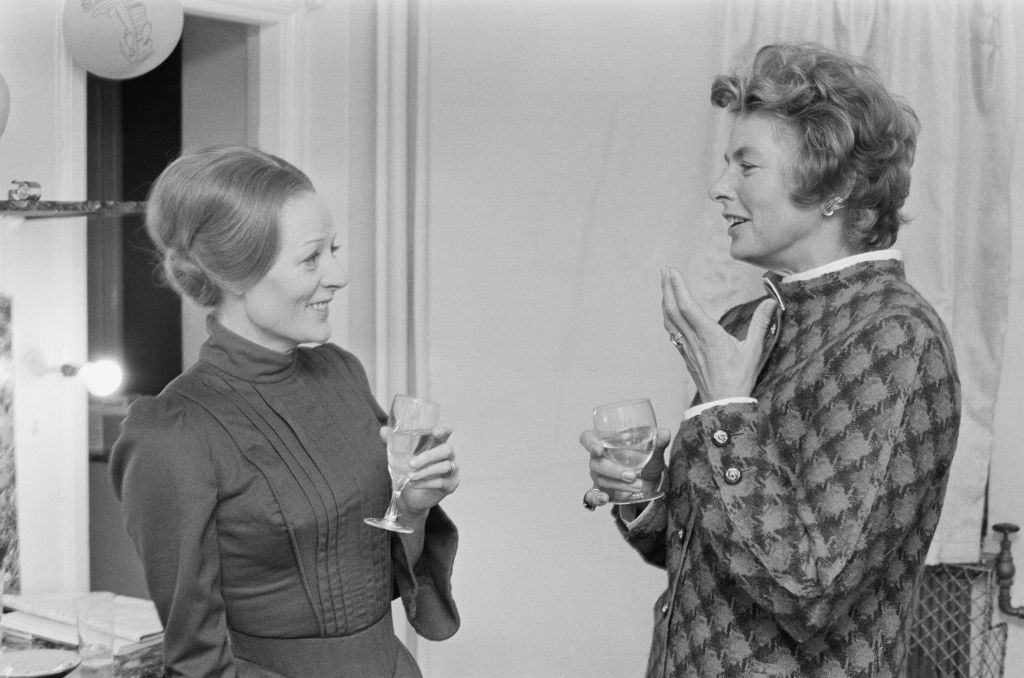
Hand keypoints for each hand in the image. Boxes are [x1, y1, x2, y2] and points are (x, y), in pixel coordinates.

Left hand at [379, 425, 459, 515]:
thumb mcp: (400, 456)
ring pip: (445, 467)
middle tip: (411, 463)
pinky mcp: (451, 484)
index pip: (446, 431)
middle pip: (446, 450)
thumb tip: (383, 430)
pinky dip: (426, 483)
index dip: (443, 430)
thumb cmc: (409, 470)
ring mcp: (452, 470)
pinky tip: (413, 484)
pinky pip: (441, 482)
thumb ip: (393, 443)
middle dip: (429, 456)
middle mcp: (448, 455)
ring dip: (425, 471)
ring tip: (410, 476)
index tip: (434, 431)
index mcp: (438, 443)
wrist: (411, 496)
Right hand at [580, 427, 670, 506]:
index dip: (589, 443)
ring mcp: (598, 475)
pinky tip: (604, 499)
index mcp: (604, 441)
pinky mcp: (601, 490)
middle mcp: (597, 457)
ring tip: (638, 486)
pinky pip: (591, 496)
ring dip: (618, 484)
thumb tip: (665, 433)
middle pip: (596, 462)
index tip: (599, 449)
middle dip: (614, 470)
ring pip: (600, 479)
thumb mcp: (653, 451)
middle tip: (632, 475)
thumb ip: (658, 441)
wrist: (649, 479)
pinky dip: (596, 498)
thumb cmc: (646, 458)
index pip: (587, 438)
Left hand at [661, 266, 776, 400]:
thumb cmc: (739, 380)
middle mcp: (693, 340)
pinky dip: (668, 316)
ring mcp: (686, 348)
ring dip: (665, 300)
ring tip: (664, 283)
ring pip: (670, 320)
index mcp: (709, 336)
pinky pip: (671, 332)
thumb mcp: (754, 351)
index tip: (672, 271)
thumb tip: (771, 302)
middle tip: (664, 269)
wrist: (723, 405)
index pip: (688, 306)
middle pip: (674, 310)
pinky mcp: (685, 355)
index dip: (677, 287)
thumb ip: (761, 324)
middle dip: (667, 287)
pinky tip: (668, 311)